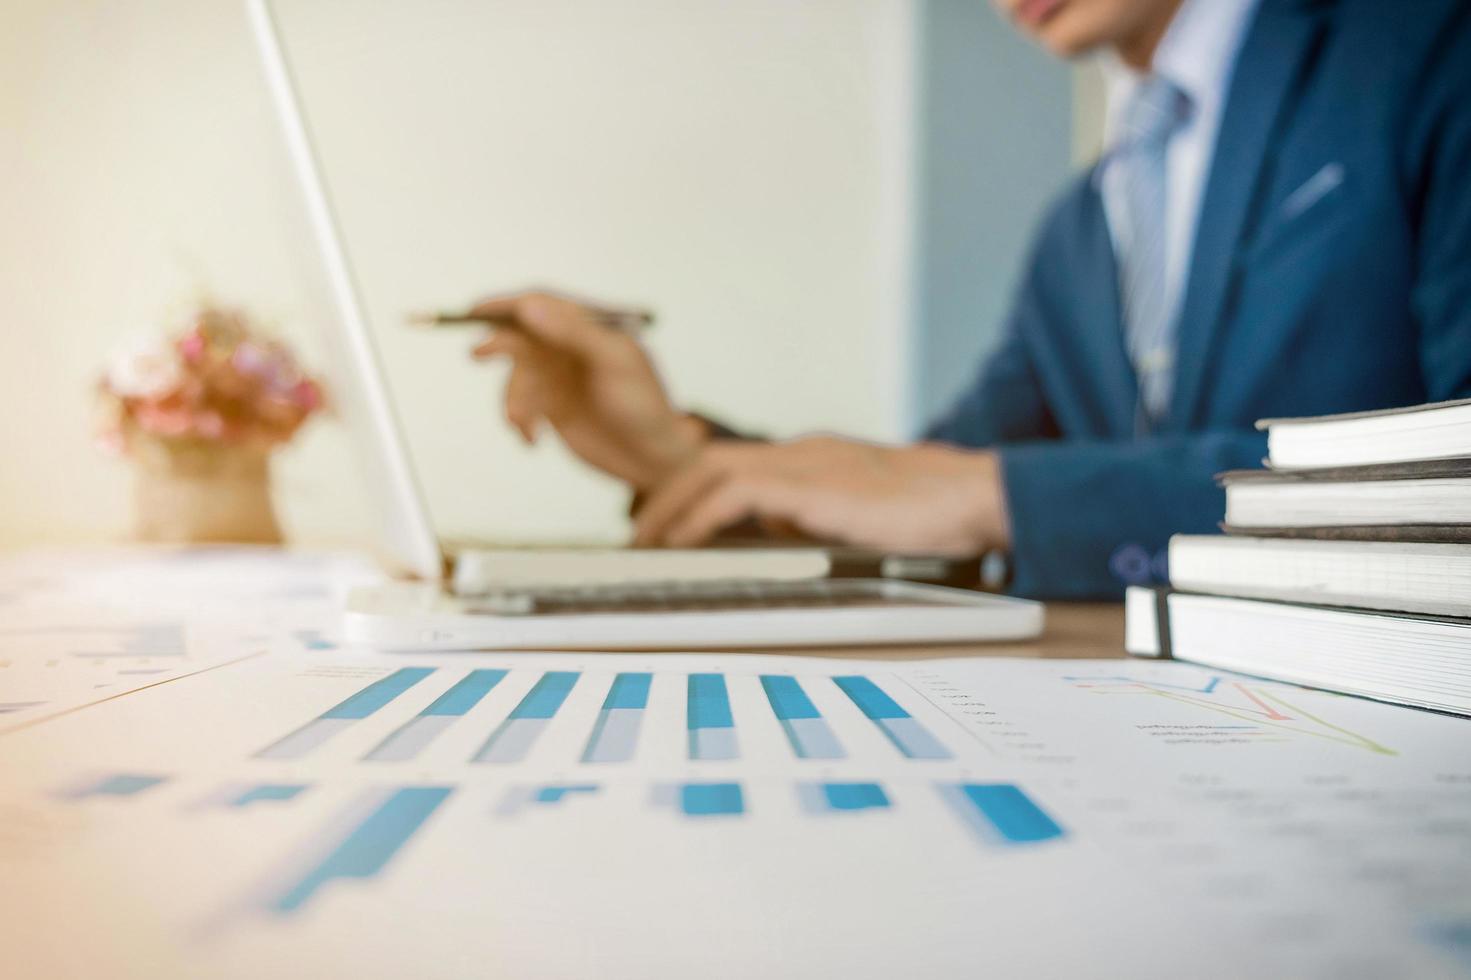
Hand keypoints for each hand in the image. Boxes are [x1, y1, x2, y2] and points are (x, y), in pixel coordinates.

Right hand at [468, 291, 706, 489]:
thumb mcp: (614, 363)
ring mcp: (559, 377)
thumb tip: (529, 307)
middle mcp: (569, 347)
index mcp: (588, 326)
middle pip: (521, 335)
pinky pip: (521, 405)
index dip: (509, 304)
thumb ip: (573, 333)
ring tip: (522, 422)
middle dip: (499, 345)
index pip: (542, 303)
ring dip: (512, 397)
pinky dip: (519, 421)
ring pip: (516, 375)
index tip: (479, 310)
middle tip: (479, 354)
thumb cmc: (643, 405)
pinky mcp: (552, 407)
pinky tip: (532, 439)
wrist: (653, 459)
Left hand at [633, 436, 1010, 553]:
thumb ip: (820, 521)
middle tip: (641, 536)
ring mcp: (806, 462)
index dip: (692, 492)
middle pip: (709, 460)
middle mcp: (803, 451)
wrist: (976, 497)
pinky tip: (684, 542)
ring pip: (711, 469)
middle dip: (666, 497)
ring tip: (647, 543)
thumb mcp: (863, 518)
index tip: (667, 523)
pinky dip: (700, 517)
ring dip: (671, 507)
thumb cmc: (934, 513)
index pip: (735, 465)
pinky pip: (734, 493)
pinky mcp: (812, 484)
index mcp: (814, 457)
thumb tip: (781, 537)